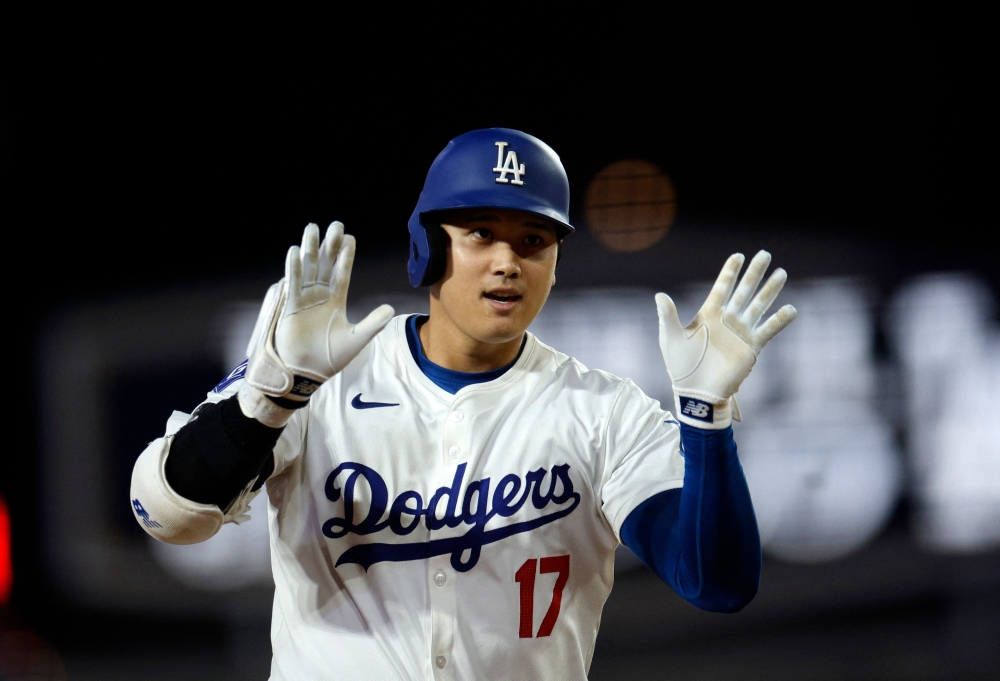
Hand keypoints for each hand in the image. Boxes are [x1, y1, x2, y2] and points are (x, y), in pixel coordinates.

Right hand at [239, 222, 394, 426]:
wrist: (307, 373)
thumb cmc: (330, 358)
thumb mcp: (357, 339)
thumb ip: (373, 323)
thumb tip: (390, 309)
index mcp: (335, 301)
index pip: (342, 273)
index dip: (346, 256)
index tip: (349, 237)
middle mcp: (319, 296)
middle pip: (326, 264)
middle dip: (330, 245)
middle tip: (335, 225)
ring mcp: (304, 300)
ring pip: (308, 268)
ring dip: (310, 249)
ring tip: (312, 228)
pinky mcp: (291, 307)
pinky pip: (293, 284)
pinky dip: (294, 268)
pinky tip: (296, 252)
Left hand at [656, 250, 795, 428]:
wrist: (696, 392)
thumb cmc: (680, 366)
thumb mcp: (671, 338)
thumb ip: (667, 316)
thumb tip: (659, 295)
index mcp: (708, 314)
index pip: (722, 287)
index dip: (730, 272)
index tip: (738, 256)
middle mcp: (727, 320)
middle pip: (744, 291)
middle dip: (754, 273)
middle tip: (765, 254)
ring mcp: (741, 332)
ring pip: (759, 306)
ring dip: (770, 290)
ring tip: (781, 273)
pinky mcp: (751, 347)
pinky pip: (768, 330)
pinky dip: (780, 320)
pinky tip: (791, 309)